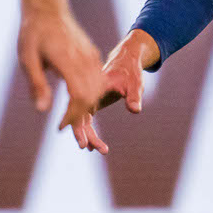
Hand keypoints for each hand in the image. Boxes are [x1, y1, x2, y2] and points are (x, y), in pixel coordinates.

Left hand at [18, 4, 104, 135]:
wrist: (47, 9)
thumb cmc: (33, 34)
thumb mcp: (27, 60)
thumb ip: (36, 85)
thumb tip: (43, 110)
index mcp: (67, 61)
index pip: (79, 95)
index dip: (72, 115)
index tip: (60, 126)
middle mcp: (83, 58)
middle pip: (92, 95)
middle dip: (80, 114)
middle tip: (64, 124)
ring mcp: (90, 55)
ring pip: (99, 88)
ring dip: (88, 105)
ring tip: (71, 115)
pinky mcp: (92, 54)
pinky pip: (100, 79)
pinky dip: (93, 94)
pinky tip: (80, 100)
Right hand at [68, 32, 156, 154]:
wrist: (127, 62)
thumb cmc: (131, 71)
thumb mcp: (135, 82)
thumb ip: (134, 96)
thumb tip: (135, 110)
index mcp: (91, 86)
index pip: (79, 108)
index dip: (77, 126)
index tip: (82, 142)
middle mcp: (85, 93)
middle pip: (77, 117)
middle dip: (83, 135)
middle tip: (93, 149)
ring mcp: (87, 98)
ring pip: (81, 121)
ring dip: (89, 136)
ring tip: (102, 150)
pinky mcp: (91, 103)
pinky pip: (86, 121)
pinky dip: (90, 133)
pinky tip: (95, 146)